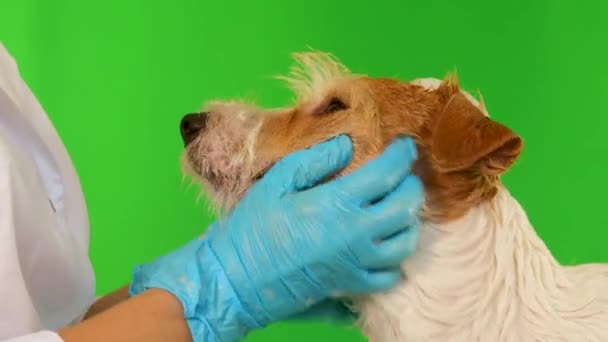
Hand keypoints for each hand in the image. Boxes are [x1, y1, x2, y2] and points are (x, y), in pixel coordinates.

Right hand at [129, 135, 422, 341]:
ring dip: (408, 221)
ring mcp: (356, 263)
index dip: (401, 156)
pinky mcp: (350, 284)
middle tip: (404, 175)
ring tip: (397, 207)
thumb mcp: (277, 182)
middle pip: (405, 208)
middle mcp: (355, 234)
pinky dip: (395, 258)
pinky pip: (389, 274)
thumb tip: (347, 145)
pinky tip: (384, 244)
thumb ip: (315, 160)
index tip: (404, 146)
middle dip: (412, 186)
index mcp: (336, 204)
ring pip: (405, 242)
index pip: (386, 174)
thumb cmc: (253, 227)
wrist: (237, 278)